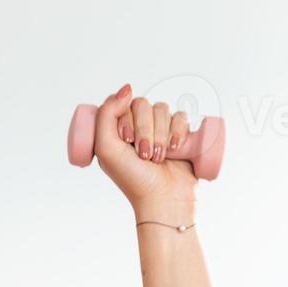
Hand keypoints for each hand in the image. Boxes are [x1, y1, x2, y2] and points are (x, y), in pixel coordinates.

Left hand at [92, 83, 197, 212]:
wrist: (163, 198)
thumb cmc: (132, 178)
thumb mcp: (106, 149)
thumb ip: (106, 115)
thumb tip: (127, 88)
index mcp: (115, 130)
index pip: (120, 103)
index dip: (125, 119)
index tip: (126, 141)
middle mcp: (136, 127)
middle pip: (142, 104)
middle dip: (144, 130)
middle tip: (143, 154)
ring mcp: (159, 129)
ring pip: (162, 108)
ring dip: (160, 134)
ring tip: (158, 158)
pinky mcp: (179, 133)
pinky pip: (181, 116)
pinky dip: (178, 130)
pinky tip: (175, 148)